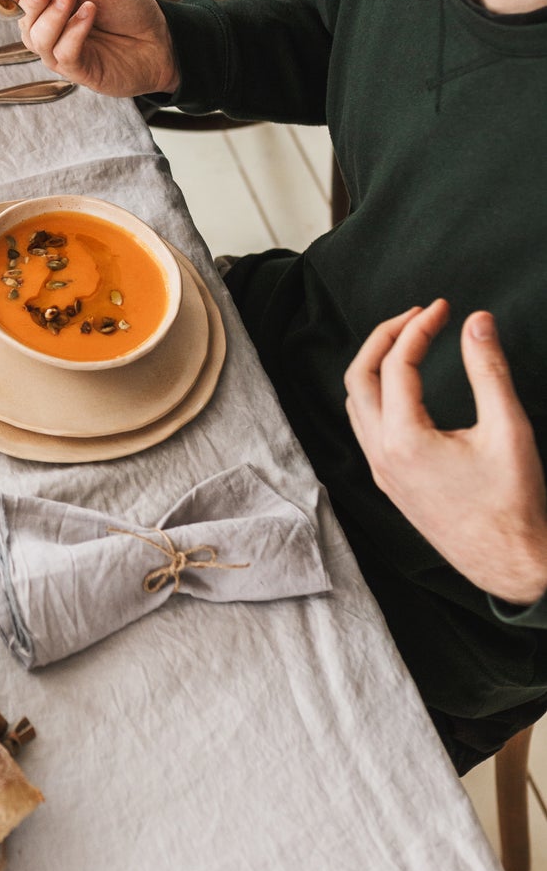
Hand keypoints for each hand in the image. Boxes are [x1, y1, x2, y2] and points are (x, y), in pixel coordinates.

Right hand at [5, 0, 177, 95]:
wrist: (163, 36)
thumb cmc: (129, 8)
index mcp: (51, 5)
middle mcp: (51, 31)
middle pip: (24, 20)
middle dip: (30, 1)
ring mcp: (62, 53)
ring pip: (38, 39)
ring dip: (52, 16)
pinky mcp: (79, 72)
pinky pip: (64, 54)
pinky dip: (73, 31)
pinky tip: (89, 13)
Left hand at [344, 302, 546, 605]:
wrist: (511, 564)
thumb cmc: (514, 503)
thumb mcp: (509, 430)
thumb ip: (490, 370)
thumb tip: (478, 321)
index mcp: (405, 440)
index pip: (398, 364)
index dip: (420, 327)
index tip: (445, 306)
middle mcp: (382, 455)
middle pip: (359, 376)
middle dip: (384, 337)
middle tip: (419, 315)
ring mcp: (382, 472)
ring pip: (356, 403)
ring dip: (376, 364)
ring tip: (410, 340)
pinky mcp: (390, 483)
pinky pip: (365, 427)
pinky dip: (376, 393)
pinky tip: (405, 385)